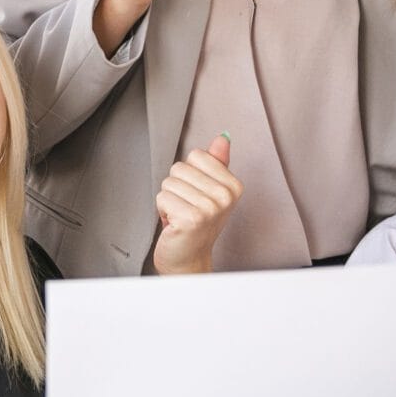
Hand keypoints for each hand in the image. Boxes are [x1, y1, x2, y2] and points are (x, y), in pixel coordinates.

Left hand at [150, 134, 241, 274]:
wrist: (189, 257)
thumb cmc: (197, 224)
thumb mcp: (210, 190)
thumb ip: (216, 163)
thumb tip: (222, 138)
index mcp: (233, 185)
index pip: (197, 155)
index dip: (189, 174)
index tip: (196, 194)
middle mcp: (225, 197)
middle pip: (180, 167)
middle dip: (176, 187)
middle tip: (187, 207)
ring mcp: (210, 208)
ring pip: (169, 183)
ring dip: (169, 200)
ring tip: (181, 216)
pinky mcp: (191, 219)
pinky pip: (162, 197)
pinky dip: (162, 211)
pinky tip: (174, 223)